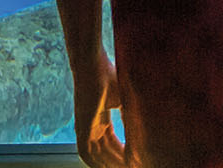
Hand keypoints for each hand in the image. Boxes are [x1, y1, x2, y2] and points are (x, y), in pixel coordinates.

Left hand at [71, 48, 125, 167]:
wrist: (92, 64)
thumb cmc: (108, 75)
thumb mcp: (124, 99)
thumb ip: (129, 116)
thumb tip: (142, 130)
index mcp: (100, 119)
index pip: (111, 143)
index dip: (123, 154)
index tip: (134, 161)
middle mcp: (91, 126)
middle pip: (105, 152)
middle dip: (118, 162)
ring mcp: (84, 127)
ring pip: (96, 155)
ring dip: (110, 164)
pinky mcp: (81, 126)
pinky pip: (86, 151)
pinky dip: (98, 162)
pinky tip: (112, 167)